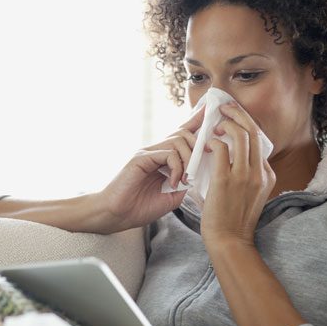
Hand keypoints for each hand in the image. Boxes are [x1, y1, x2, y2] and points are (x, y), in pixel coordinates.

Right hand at [93, 106, 204, 231]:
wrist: (117, 215)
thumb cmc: (141, 207)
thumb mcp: (172, 197)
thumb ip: (185, 182)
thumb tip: (199, 171)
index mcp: (163, 159)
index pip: (182, 133)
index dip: (196, 121)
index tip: (209, 110)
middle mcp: (156, 151)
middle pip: (184, 133)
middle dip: (198, 146)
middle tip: (200, 166)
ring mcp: (148, 152)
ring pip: (179, 141)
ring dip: (188, 160)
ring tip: (184, 179)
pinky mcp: (141, 157)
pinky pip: (168, 153)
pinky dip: (176, 168)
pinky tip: (173, 182)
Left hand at [200, 102, 275, 249]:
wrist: (230, 241)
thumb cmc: (232, 220)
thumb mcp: (247, 195)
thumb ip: (243, 176)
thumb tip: (226, 157)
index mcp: (267, 176)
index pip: (260, 141)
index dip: (246, 125)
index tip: (234, 118)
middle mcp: (260, 173)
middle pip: (254, 132)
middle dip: (239, 115)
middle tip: (225, 109)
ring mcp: (245, 176)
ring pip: (241, 136)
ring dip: (226, 124)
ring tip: (215, 125)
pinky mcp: (226, 181)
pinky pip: (220, 150)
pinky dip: (212, 143)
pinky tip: (205, 144)